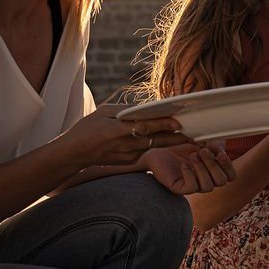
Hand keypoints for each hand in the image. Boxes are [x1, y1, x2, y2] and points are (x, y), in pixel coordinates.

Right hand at [59, 104, 192, 167]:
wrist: (73, 154)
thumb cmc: (87, 128)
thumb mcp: (104, 112)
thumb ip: (126, 110)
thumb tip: (147, 107)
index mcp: (118, 130)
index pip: (146, 126)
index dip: (163, 124)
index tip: (178, 122)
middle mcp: (125, 144)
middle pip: (156, 140)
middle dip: (177, 137)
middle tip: (195, 133)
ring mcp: (128, 155)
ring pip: (155, 146)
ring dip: (172, 141)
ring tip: (189, 136)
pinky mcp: (129, 162)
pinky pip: (147, 151)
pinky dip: (158, 145)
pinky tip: (170, 140)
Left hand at [142, 143, 235, 194]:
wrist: (159, 151)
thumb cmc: (182, 148)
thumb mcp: (203, 143)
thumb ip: (216, 145)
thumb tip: (223, 146)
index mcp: (214, 172)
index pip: (231, 177)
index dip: (228, 166)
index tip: (220, 153)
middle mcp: (206, 181)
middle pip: (221, 181)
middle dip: (213, 165)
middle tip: (202, 151)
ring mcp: (193, 186)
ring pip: (208, 187)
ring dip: (202, 169)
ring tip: (192, 156)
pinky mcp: (179, 188)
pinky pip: (192, 188)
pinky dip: (190, 175)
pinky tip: (183, 164)